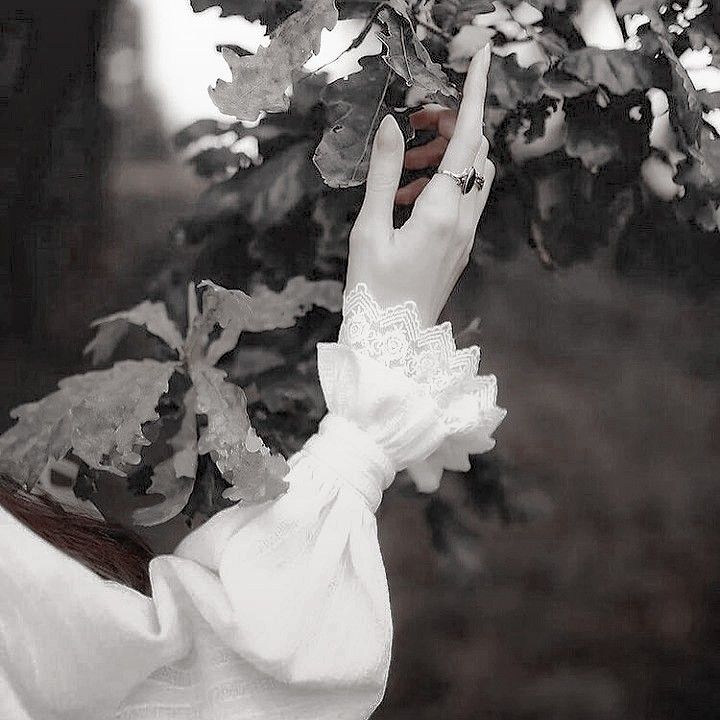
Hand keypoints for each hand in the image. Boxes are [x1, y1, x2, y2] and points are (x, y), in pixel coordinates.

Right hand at [345, 45, 493, 327]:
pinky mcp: (460, 247)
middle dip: (451, 126)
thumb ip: (382, 174)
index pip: (468, 140)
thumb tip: (391, 123)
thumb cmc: (374, 290)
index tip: (483, 56)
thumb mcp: (369, 229)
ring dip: (445, 157)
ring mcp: (466, 236)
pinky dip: (442, 183)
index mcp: (441, 213)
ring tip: (401, 168)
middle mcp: (463, 221)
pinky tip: (406, 198)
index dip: (475, 95)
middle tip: (411, 126)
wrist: (392, 342)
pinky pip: (463, 200)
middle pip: (477, 152)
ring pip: (474, 176)